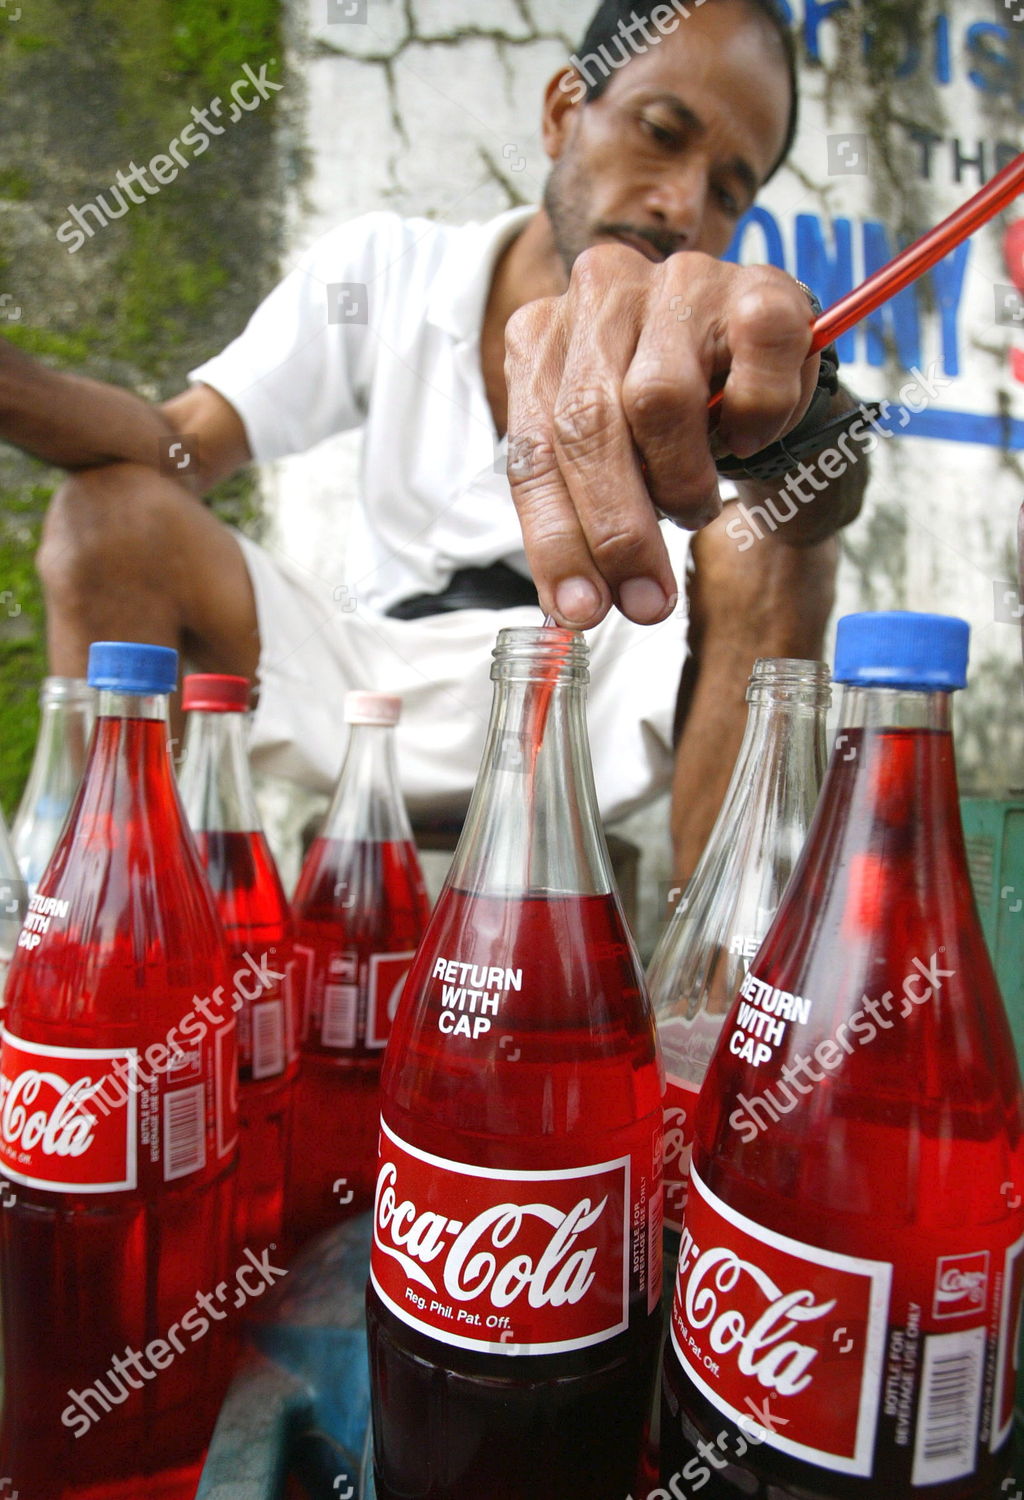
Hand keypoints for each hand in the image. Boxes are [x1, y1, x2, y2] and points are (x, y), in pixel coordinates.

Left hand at [504, 246, 819, 627]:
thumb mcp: (610, 468)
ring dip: (682, 481)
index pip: (532, 451)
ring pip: (659, 399)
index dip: (556, 539)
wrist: (760, 373)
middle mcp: (599, 296)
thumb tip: (574, 609)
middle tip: (647, 601)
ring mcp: (679, 283)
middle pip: (587, 426)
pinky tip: (749, 441)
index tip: (580, 609)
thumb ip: (582, 523)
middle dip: (617, 532)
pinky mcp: (758, 288)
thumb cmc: (672, 425)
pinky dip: (756, 423)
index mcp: (542, 340)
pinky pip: (753, 375)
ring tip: (696, 506)